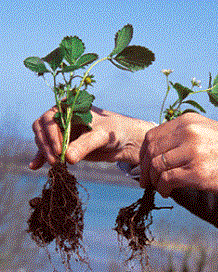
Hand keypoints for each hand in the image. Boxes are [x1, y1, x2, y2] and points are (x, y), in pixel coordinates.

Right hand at [29, 106, 154, 169]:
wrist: (123, 141)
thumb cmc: (115, 131)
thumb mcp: (101, 136)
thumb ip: (85, 145)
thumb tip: (68, 158)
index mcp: (70, 107)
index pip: (50, 118)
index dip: (51, 135)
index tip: (60, 151)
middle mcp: (63, 117)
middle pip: (42, 128)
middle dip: (46, 145)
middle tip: (55, 161)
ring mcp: (63, 131)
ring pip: (43, 139)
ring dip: (45, 152)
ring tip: (54, 165)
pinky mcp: (65, 144)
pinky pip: (49, 150)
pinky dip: (43, 157)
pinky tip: (35, 166)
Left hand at [139, 113, 217, 196]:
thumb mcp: (203, 130)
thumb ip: (179, 136)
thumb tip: (156, 152)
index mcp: (187, 121)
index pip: (151, 136)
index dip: (142, 153)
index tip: (142, 165)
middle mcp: (188, 133)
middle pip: (151, 151)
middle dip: (144, 169)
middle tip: (146, 181)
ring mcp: (194, 152)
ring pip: (157, 165)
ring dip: (154, 180)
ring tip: (159, 187)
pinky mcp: (199, 172)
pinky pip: (168, 179)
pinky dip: (163, 187)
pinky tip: (167, 191)